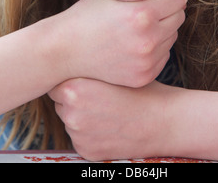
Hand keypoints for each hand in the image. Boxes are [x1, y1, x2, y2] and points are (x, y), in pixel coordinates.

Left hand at [48, 78, 174, 160]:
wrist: (163, 121)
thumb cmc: (141, 91)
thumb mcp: (112, 71)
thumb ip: (87, 69)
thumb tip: (69, 65)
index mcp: (75, 88)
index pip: (54, 82)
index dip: (69, 79)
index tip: (83, 78)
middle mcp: (71, 113)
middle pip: (60, 101)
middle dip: (74, 97)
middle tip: (98, 94)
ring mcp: (78, 135)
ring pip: (69, 119)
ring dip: (80, 115)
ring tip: (107, 109)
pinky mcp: (86, 151)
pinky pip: (79, 137)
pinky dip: (89, 133)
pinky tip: (109, 124)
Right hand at [58, 0, 186, 87]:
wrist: (64, 51)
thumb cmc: (87, 15)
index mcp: (142, 13)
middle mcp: (148, 38)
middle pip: (179, 17)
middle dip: (166, 11)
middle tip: (144, 12)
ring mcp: (147, 60)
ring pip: (172, 36)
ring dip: (160, 31)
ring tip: (134, 30)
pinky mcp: (144, 76)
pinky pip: (163, 55)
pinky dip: (153, 49)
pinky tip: (131, 47)